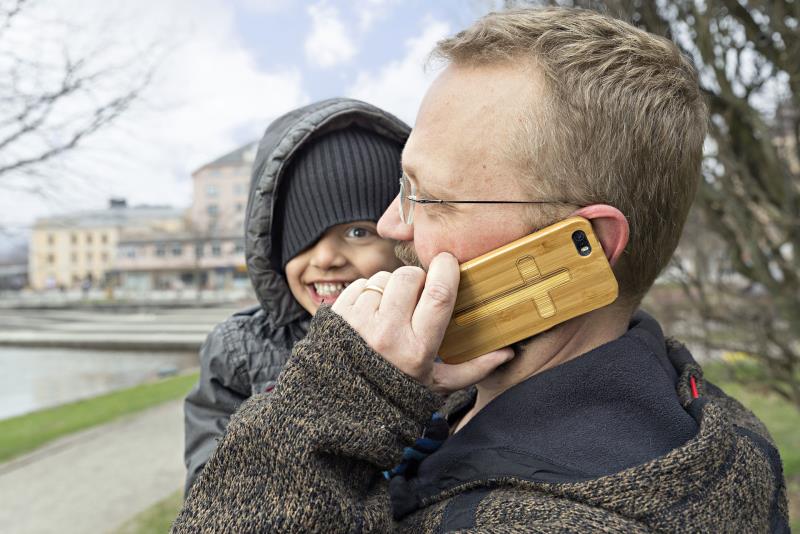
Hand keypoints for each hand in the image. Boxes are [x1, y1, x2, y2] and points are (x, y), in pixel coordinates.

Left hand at [332, 252, 513, 394]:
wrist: (341, 405)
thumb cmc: (395, 393)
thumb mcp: (437, 385)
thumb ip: (474, 368)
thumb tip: (507, 353)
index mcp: (417, 349)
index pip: (438, 295)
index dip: (447, 270)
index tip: (448, 261)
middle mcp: (386, 333)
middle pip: (409, 277)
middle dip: (418, 278)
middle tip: (417, 296)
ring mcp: (358, 322)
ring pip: (384, 277)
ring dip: (392, 287)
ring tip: (391, 311)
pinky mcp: (338, 314)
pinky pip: (361, 283)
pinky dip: (369, 292)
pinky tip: (372, 312)